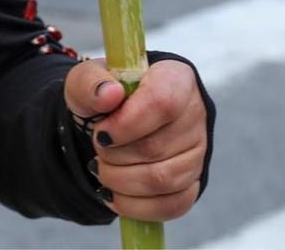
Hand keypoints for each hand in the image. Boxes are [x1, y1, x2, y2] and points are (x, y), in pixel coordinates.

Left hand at [66, 57, 209, 222]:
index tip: (102, 133)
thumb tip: (109, 94)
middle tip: (97, 148)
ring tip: (101, 169)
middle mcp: (195, 114)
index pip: (163, 103)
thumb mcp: (86, 80)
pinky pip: (172, 205)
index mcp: (175, 78)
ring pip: (164, 180)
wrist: (112, 119)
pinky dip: (136, 206)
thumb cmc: (103, 95)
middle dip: (115, 155)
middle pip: (158, 148)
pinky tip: (113, 193)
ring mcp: (198, 151)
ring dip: (121, 181)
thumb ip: (91, 82)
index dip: (128, 124)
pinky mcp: (193, 181)